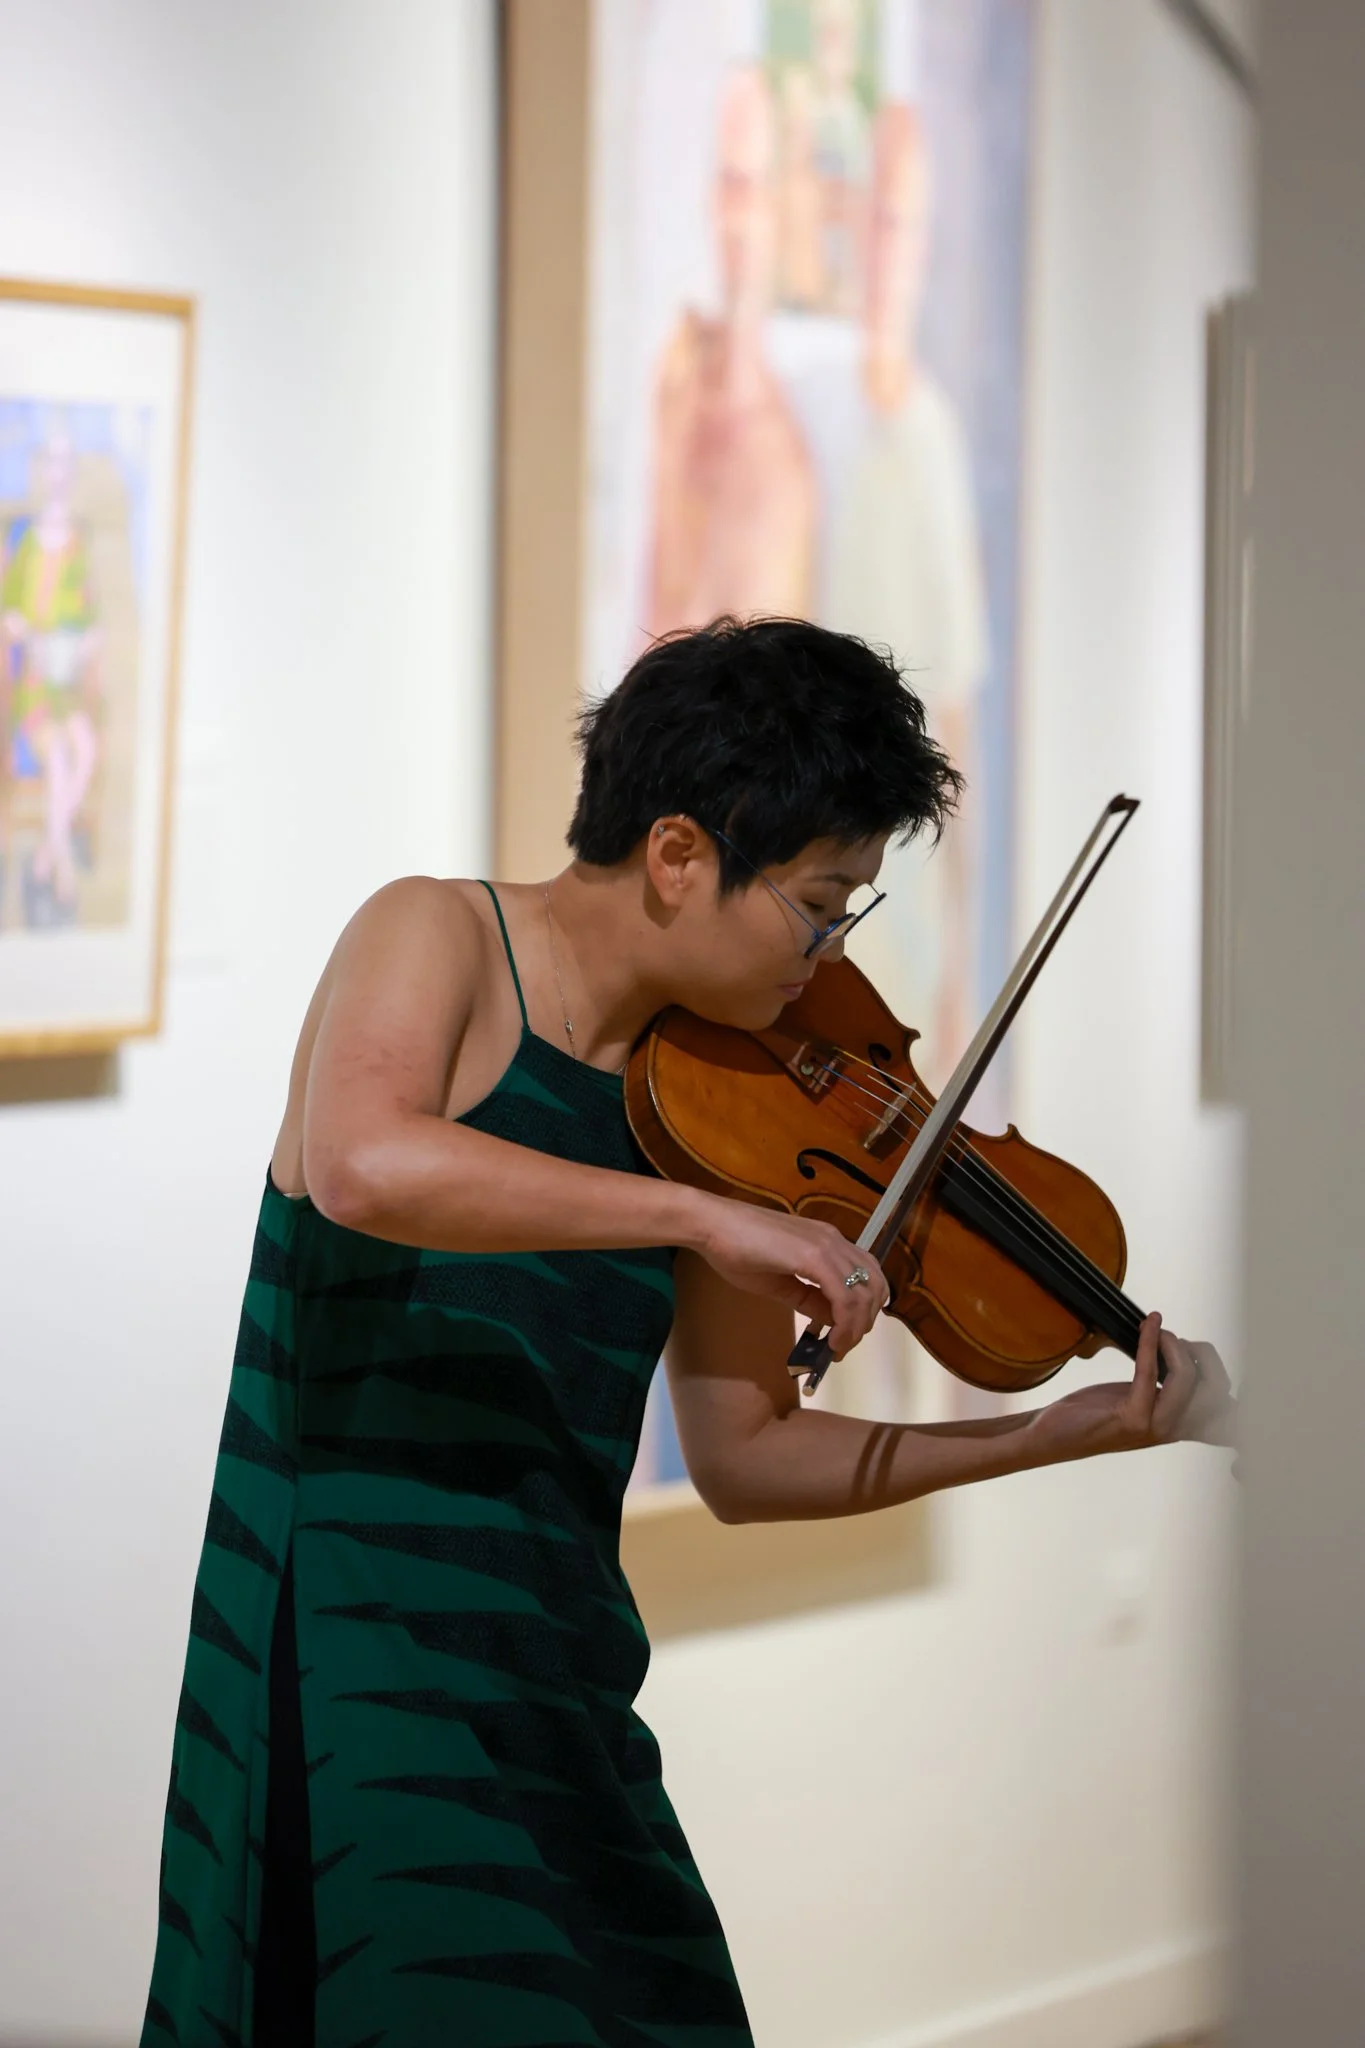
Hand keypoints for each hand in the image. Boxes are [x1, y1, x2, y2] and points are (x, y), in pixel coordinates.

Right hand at [690, 1194, 888, 1357]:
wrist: (712, 1226)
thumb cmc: (736, 1250)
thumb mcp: (779, 1281)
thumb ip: (808, 1298)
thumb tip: (832, 1318)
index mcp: (827, 1243)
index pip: (867, 1275)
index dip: (865, 1309)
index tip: (848, 1335)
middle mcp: (834, 1241)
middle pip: (874, 1285)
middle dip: (865, 1322)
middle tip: (845, 1346)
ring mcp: (826, 1246)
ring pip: (863, 1293)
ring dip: (856, 1327)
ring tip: (839, 1348)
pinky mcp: (814, 1256)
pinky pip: (844, 1296)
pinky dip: (845, 1323)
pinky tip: (832, 1340)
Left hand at [1027, 1313, 1238, 1465]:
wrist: (1051, 1436)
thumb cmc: (1093, 1415)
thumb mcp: (1137, 1401)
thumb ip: (1165, 1387)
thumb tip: (1184, 1352)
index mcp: (1178, 1427)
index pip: (1228, 1424)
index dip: (1239, 1398)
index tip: (1209, 1362)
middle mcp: (1173, 1430)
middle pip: (1217, 1392)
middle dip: (1204, 1357)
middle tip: (1176, 1342)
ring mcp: (1154, 1427)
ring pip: (1189, 1380)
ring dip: (1174, 1345)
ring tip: (1158, 1333)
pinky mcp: (1131, 1419)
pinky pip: (1150, 1372)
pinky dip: (1151, 1341)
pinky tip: (1147, 1325)